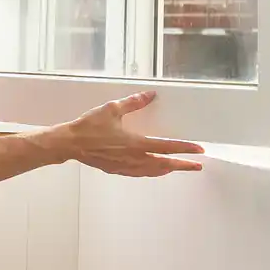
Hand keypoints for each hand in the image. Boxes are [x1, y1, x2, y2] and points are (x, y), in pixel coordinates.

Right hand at [41, 90, 205, 177]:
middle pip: (164, 164)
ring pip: (153, 172)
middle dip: (182, 165)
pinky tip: (154, 170)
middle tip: (197, 165)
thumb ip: (134, 102)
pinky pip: (140, 174)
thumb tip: (150, 95)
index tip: (199, 150)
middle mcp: (133, 158)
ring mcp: (125, 167)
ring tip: (178, 167)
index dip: (185, 148)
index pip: (167, 147)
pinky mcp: (117, 170)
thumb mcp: (112, 109)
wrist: (70, 143)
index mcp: (135, 144)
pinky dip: (152, 173)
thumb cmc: (89, 127)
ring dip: (168, 169)